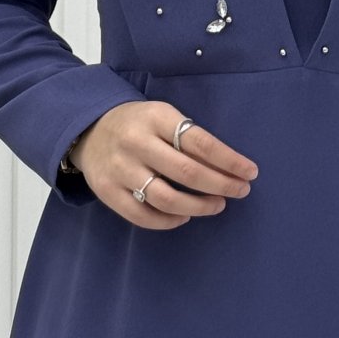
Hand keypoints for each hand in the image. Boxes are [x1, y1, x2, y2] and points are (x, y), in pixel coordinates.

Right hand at [70, 100, 258, 229]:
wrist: (88, 129)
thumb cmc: (139, 124)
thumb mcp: (163, 116)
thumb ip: (190, 137)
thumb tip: (230, 166)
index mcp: (156, 118)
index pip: (201, 142)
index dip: (229, 160)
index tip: (250, 172)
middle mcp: (136, 143)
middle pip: (188, 172)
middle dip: (222, 185)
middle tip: (241, 190)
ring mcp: (120, 170)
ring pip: (167, 199)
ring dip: (199, 207)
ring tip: (218, 204)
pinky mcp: (108, 192)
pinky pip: (143, 216)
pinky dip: (169, 221)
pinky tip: (185, 216)